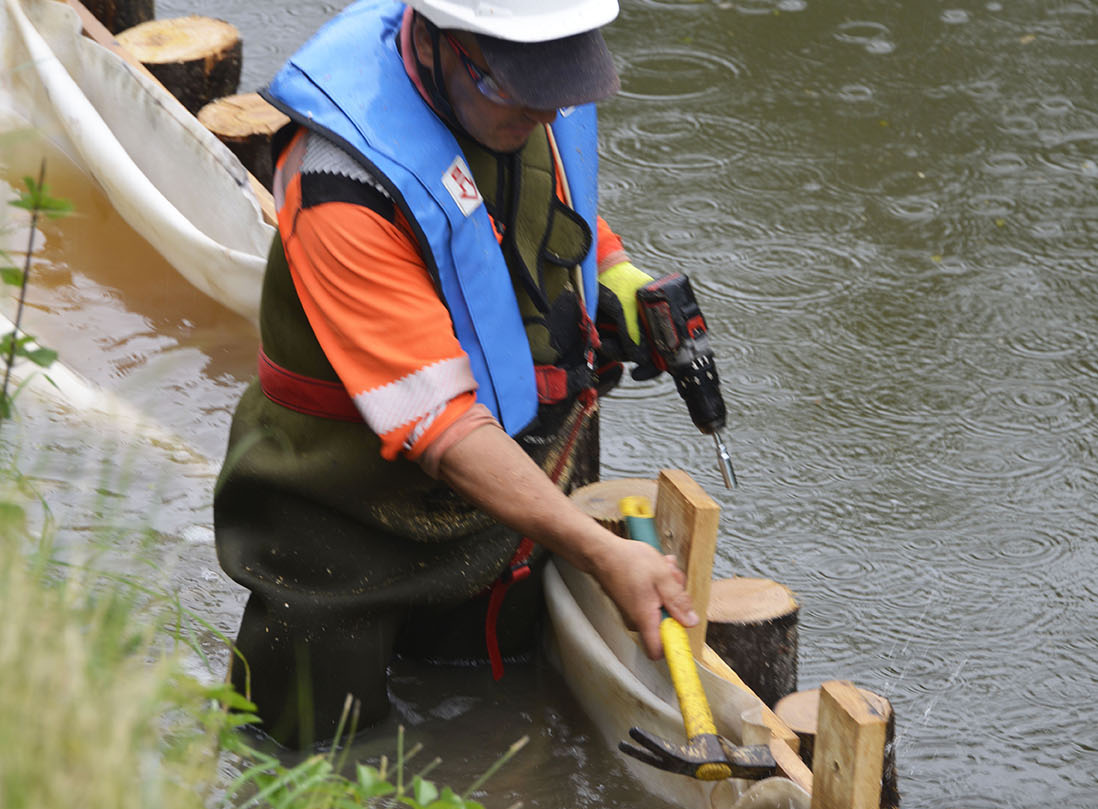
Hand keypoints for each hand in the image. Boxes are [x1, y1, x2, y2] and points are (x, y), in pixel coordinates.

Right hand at [591, 537, 697, 659]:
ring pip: (661, 607)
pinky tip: (656, 569)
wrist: (602, 552)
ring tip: (662, 569)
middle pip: (666, 623)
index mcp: (644, 618)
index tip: (682, 627)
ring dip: (667, 588)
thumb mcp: (662, 576)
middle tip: (671, 579)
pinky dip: (658, 584)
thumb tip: (691, 621)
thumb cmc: (627, 560)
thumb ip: (678, 601)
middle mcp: (636, 620)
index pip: (658, 651)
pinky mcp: (632, 603)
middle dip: (675, 600)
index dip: (674, 643)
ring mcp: (633, 611)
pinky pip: (652, 599)